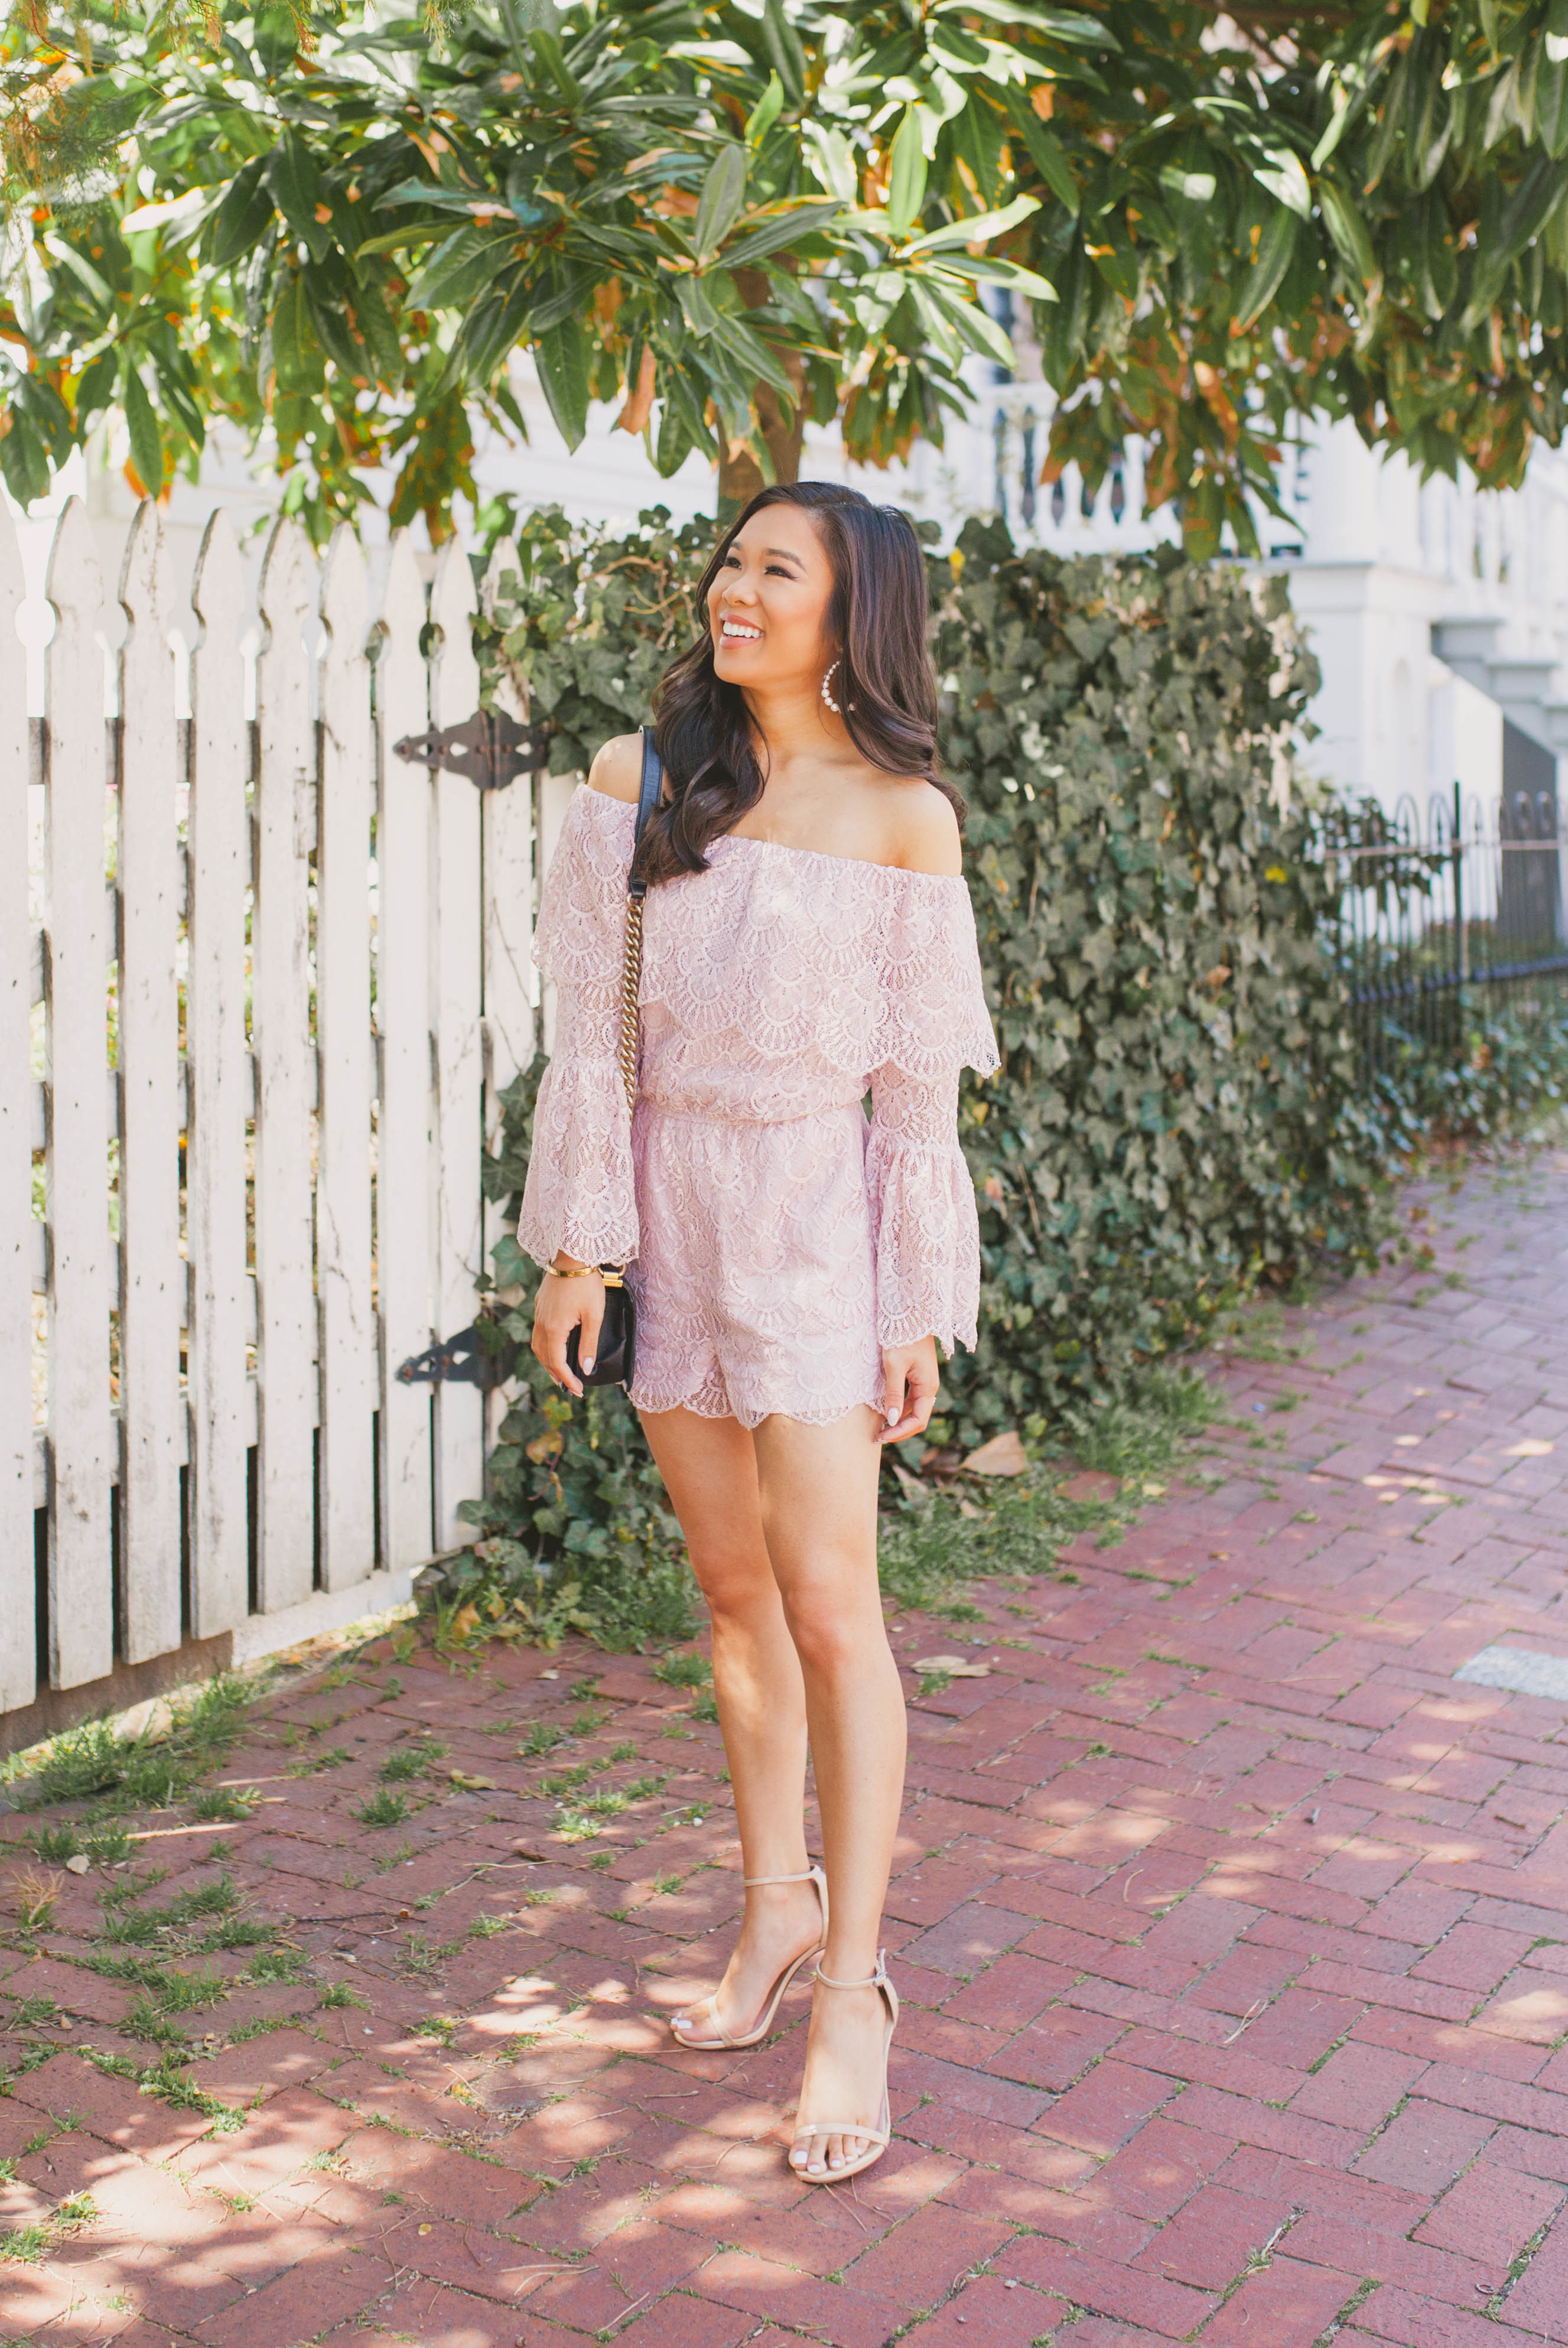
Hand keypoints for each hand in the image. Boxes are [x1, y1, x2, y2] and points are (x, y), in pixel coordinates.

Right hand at [530, 1257, 603, 1397]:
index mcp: (554, 1329)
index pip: (558, 1363)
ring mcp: (539, 1314)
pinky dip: (545, 1347)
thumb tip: (586, 1368)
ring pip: (538, 1346)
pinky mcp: (540, 1306)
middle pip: (544, 1358)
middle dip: (556, 1374)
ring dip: (548, 1361)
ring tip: (560, 1371)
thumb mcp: (594, 1315)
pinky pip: (538, 1333)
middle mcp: (541, 1324)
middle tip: (569, 1386)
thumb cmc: (586, 1284)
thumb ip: (589, 1343)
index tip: (578, 1390)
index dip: (567, 1380)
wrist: (571, 1256)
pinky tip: (555, 1346)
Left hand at [880, 1337, 938, 1444]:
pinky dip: (899, 1408)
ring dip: (899, 1421)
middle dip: (900, 1430)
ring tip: (879, 1427)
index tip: (881, 1437)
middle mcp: (929, 1386)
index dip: (901, 1432)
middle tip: (878, 1437)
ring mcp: (924, 1381)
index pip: (918, 1420)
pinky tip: (885, 1411)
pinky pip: (910, 1398)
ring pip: (913, 1409)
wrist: (910, 1314)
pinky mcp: (917, 1375)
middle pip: (917, 1418)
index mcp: (928, 1387)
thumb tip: (892, 1421)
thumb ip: (894, 1394)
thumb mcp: (894, 1366)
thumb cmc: (902, 1337)